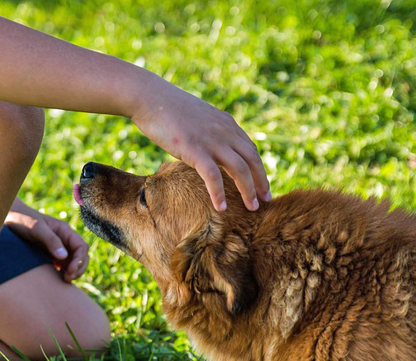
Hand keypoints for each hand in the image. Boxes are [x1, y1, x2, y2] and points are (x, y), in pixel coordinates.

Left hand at [5, 200, 88, 281]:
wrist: (7, 218)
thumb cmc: (22, 219)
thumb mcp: (36, 228)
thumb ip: (51, 241)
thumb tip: (64, 257)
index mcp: (64, 231)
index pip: (81, 247)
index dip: (79, 260)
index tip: (70, 270)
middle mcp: (64, 239)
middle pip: (81, 256)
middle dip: (78, 268)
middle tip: (68, 278)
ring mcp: (57, 247)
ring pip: (73, 262)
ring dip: (72, 272)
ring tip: (64, 280)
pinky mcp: (49, 254)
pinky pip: (62, 265)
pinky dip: (63, 272)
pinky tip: (57, 278)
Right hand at [131, 80, 270, 211]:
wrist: (149, 98)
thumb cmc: (167, 109)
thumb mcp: (197, 118)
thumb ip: (208, 132)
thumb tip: (207, 147)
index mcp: (226, 124)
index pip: (250, 149)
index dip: (258, 168)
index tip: (261, 185)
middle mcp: (224, 131)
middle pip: (252, 159)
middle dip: (261, 181)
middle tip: (266, 200)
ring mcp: (211, 140)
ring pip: (240, 169)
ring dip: (248, 190)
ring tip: (252, 208)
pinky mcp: (195, 149)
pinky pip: (213, 176)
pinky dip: (219, 193)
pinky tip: (221, 208)